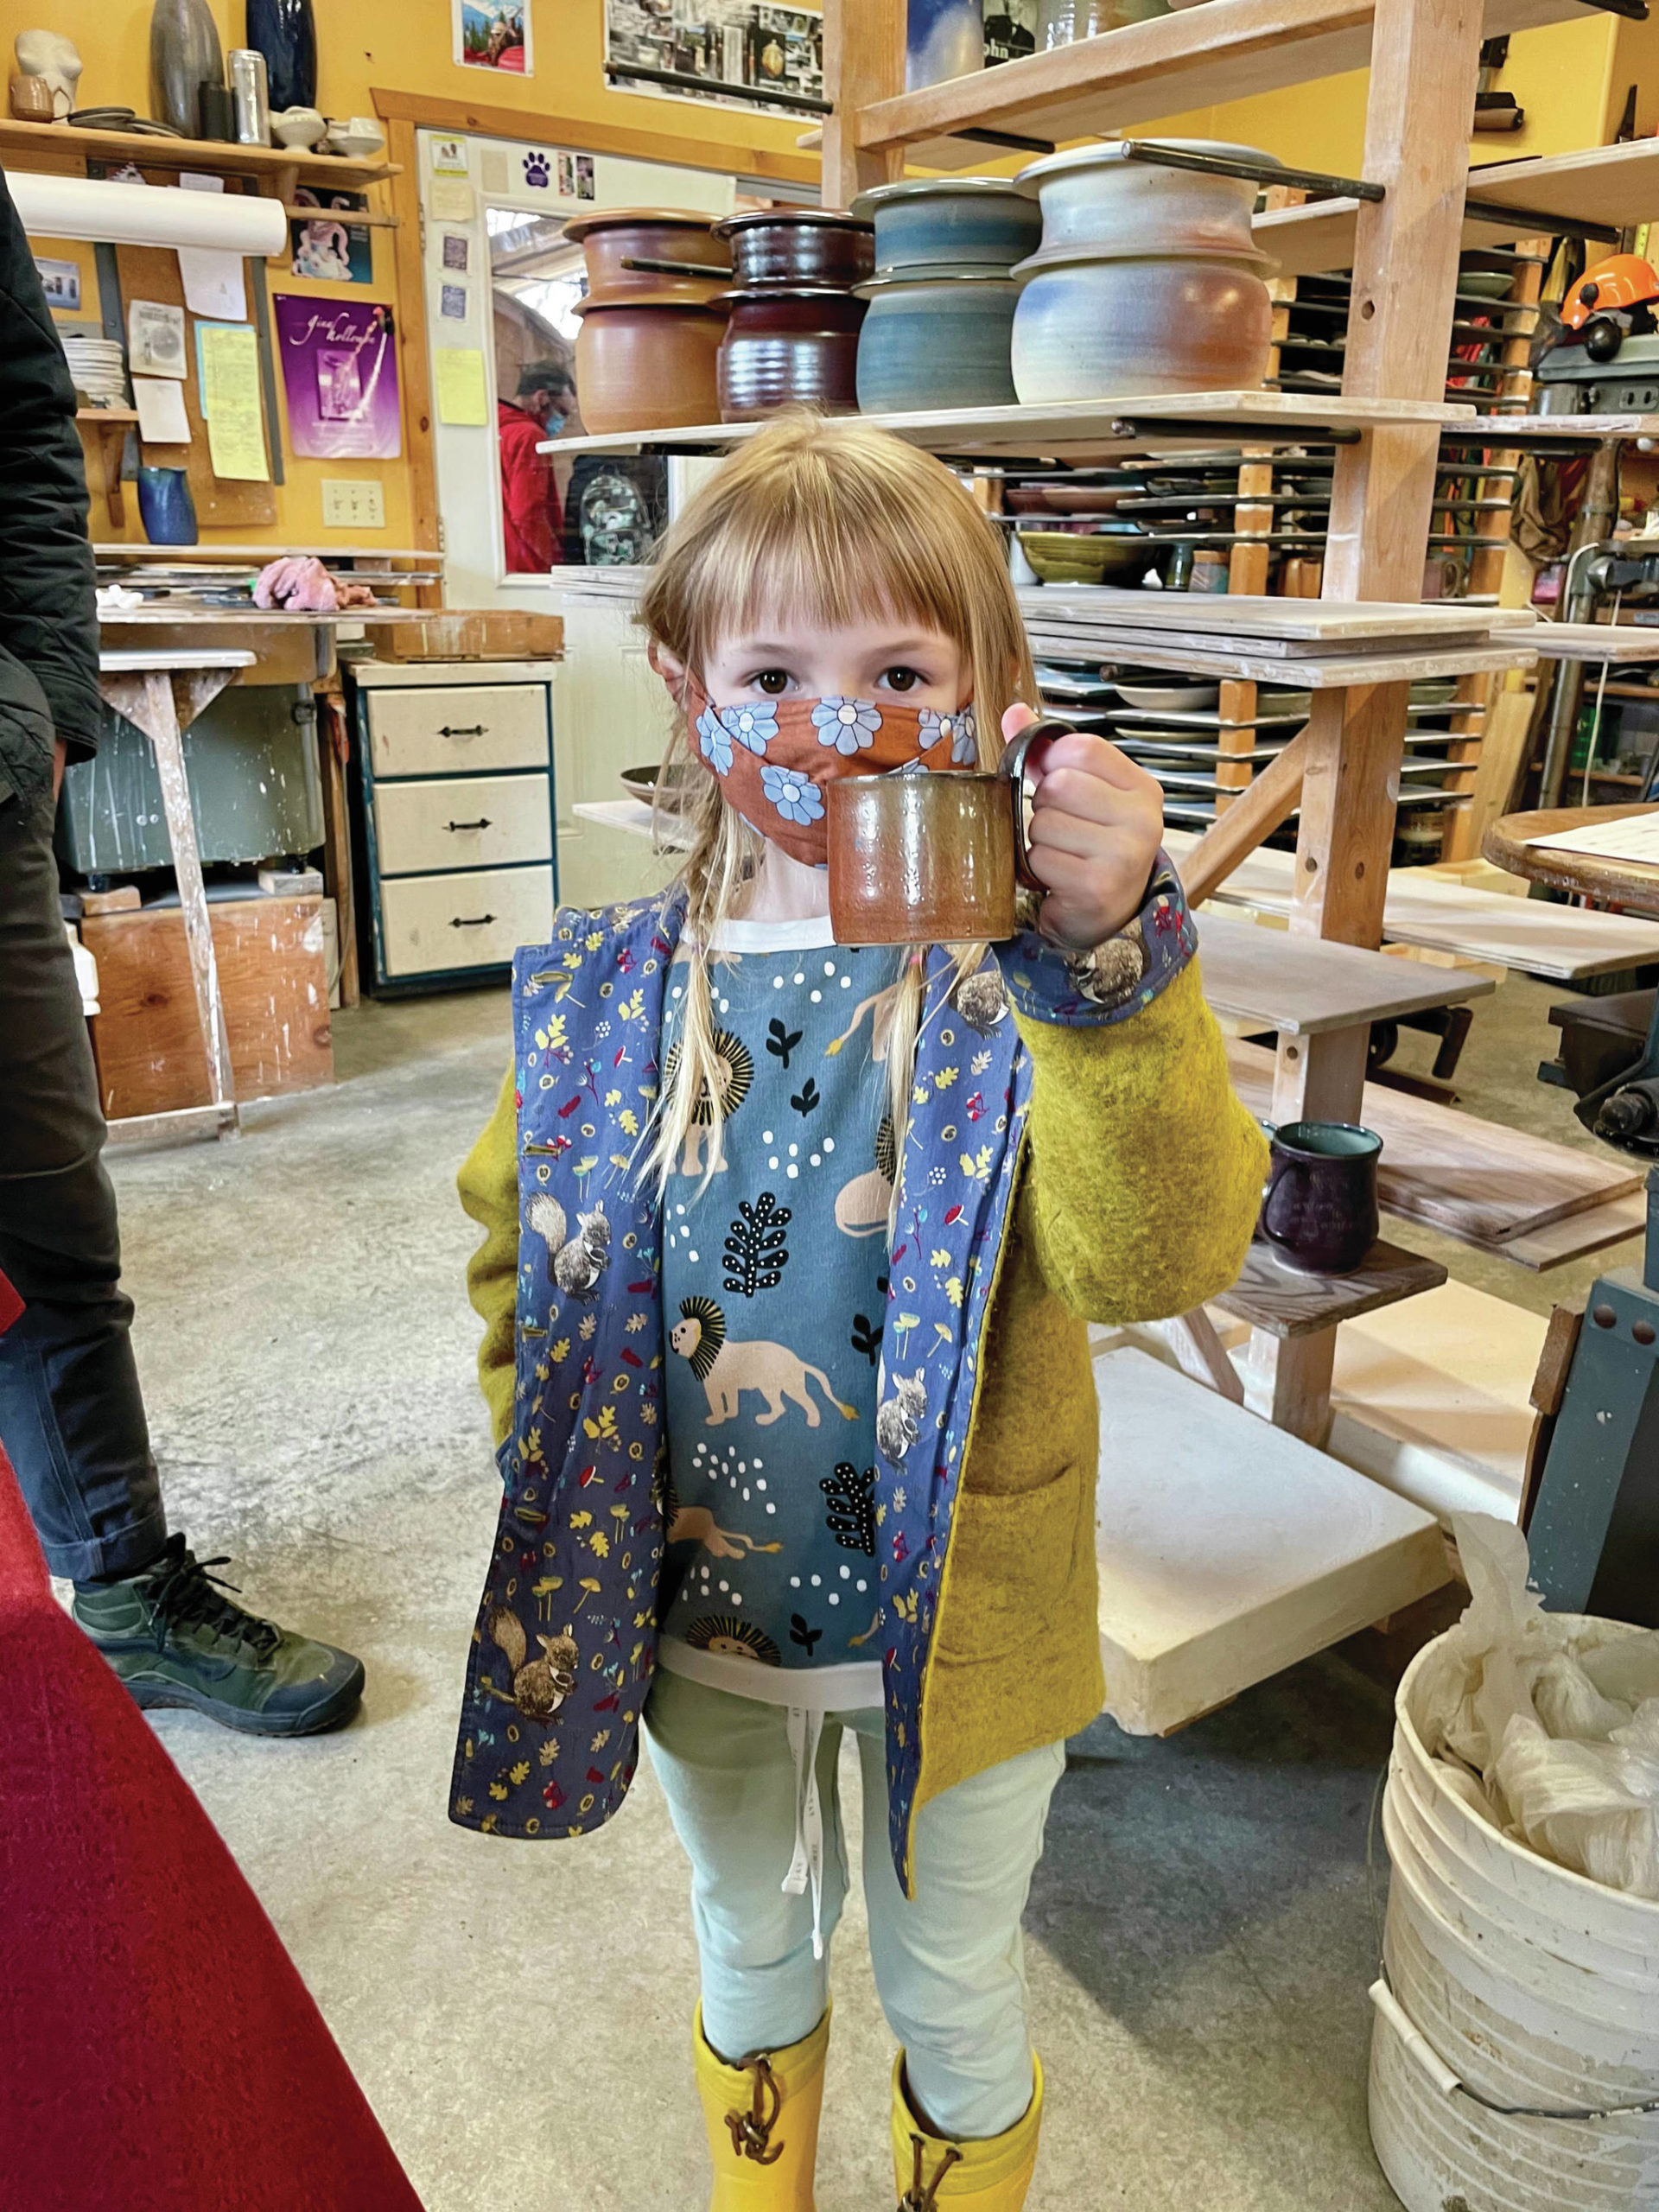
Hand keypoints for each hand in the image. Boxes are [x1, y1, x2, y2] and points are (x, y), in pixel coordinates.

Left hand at [1004, 702, 1163, 950]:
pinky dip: (1038, 869)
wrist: (1108, 916)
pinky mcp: (1097, 887)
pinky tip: (1060, 877)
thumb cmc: (1091, 848)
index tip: (1054, 783)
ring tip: (1062, 854)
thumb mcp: (1081, 795)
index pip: (1082, 748)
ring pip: (1044, 822)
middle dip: (1044, 807)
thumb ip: (1048, 754)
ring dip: (1039, 841)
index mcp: (1142, 788)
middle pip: (1059, 784)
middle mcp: (1143, 820)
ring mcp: (1124, 855)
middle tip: (1061, 829)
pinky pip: (1040, 859)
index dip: (1053, 762)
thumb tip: (1014, 711)